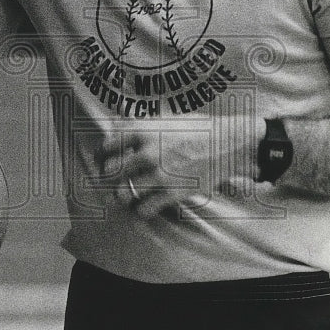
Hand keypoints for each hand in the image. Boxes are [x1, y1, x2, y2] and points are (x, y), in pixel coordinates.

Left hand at [99, 120, 264, 220]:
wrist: (228, 143)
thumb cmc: (198, 129)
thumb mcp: (165, 120)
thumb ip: (140, 126)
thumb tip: (116, 128)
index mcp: (142, 131)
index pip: (106, 147)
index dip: (100, 157)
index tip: (102, 163)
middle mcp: (147, 152)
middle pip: (110, 172)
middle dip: (108, 179)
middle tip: (112, 182)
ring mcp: (159, 174)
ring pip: (123, 193)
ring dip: (123, 196)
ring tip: (128, 195)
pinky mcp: (172, 192)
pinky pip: (144, 209)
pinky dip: (141, 210)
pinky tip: (145, 205)